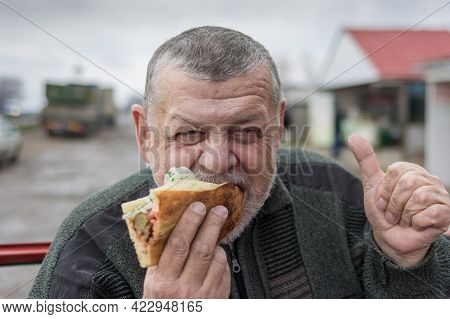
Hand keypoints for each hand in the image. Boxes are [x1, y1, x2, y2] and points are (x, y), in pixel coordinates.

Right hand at [142, 202, 230, 297]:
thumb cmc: (161, 305)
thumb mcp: (151, 283)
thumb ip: (159, 258)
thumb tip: (166, 225)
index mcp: (163, 282)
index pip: (178, 245)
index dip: (189, 223)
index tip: (197, 206)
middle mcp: (184, 289)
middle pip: (202, 249)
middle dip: (212, 225)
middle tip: (219, 209)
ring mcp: (204, 296)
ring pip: (217, 259)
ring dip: (217, 243)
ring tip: (213, 235)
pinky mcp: (219, 299)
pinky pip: (225, 271)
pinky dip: (221, 259)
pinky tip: (214, 257)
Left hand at [348, 134, 449, 266]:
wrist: (390, 239)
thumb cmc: (383, 212)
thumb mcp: (371, 185)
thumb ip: (366, 160)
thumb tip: (353, 136)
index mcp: (412, 171)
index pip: (396, 170)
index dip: (385, 190)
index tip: (383, 202)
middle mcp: (429, 180)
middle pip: (408, 183)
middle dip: (393, 204)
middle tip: (393, 214)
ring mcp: (440, 196)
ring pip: (419, 198)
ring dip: (404, 215)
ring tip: (404, 220)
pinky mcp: (446, 213)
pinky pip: (431, 213)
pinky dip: (417, 223)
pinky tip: (417, 225)